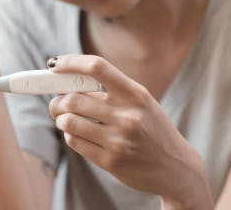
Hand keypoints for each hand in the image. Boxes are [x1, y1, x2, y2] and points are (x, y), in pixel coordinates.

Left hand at [47, 55, 213, 207]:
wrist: (175, 167)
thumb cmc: (153, 129)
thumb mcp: (142, 103)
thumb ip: (112, 91)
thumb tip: (68, 81)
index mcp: (136, 94)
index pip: (97, 68)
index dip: (71, 62)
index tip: (55, 64)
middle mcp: (128, 116)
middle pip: (74, 99)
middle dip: (58, 100)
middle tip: (57, 102)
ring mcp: (118, 140)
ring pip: (69, 121)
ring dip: (61, 118)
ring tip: (65, 118)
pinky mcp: (110, 161)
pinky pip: (74, 142)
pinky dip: (70, 135)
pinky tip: (77, 134)